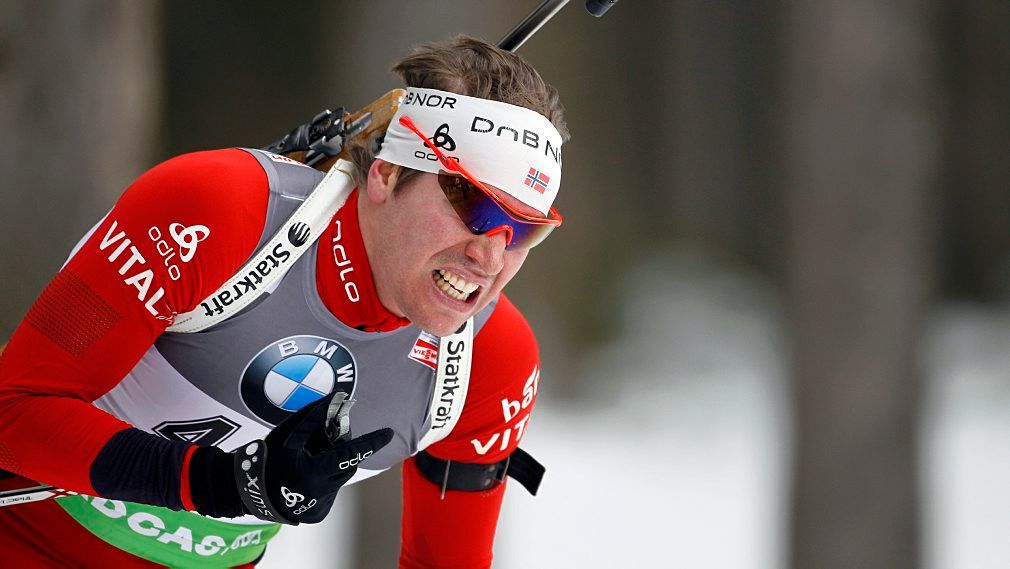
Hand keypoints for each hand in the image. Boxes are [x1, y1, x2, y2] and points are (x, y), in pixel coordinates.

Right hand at [189, 392, 392, 524]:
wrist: (246, 490)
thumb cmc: (266, 458)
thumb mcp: (288, 434)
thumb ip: (314, 416)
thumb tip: (337, 398)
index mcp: (314, 472)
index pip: (350, 453)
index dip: (371, 442)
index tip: (389, 433)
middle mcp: (320, 493)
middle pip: (346, 465)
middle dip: (342, 450)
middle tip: (328, 439)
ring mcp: (319, 506)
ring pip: (339, 479)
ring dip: (331, 466)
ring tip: (310, 458)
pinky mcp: (317, 515)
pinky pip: (330, 492)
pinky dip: (324, 480)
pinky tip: (305, 477)